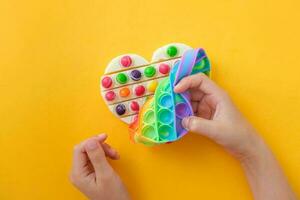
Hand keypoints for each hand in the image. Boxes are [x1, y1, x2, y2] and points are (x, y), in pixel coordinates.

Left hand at [70, 134, 129, 199]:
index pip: (79, 149)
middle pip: (85, 149)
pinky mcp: (91, 172)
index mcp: (78, 173)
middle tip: (112, 151)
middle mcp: (78, 172)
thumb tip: (91, 140)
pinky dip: (104, 155)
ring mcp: (84, 172)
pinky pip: (95, 157)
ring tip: (115, 155)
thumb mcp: (106, 174)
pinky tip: (112, 158)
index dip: (92, 141)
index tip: (104, 137)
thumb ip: (97, 157)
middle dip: (100, 147)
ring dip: (104, 150)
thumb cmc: (113, 196)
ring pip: (91, 152)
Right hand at [175, 73, 295, 199]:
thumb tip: (182, 121)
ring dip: (180, 104)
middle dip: (179, 93)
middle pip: (192, 89)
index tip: (175, 90)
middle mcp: (211, 98)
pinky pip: (191, 111)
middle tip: (167, 99)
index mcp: (217, 95)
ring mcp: (208, 107)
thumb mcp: (217, 130)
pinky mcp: (205, 116)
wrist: (246, 147)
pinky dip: (183, 113)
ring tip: (169, 110)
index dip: (186, 81)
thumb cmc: (237, 135)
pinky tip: (176, 118)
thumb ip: (198, 125)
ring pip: (190, 101)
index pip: (199, 80)